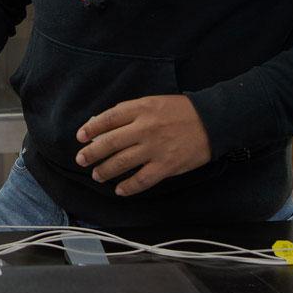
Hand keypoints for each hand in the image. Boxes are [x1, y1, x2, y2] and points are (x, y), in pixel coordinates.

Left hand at [74, 95, 211, 196]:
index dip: (90, 128)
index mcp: (140, 109)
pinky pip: (142, 180)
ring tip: (97, 175)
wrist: (212, 120)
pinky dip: (128, 187)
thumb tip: (100, 123)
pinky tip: (120, 190)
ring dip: (105, 171)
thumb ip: (127, 112)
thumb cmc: (179, 111)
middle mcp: (145, 129)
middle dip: (91, 153)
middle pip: (110, 143)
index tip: (80, 137)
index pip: (108, 119)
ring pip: (122, 163)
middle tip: (81, 160)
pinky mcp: (166, 166)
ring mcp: (155, 148)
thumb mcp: (151, 103)